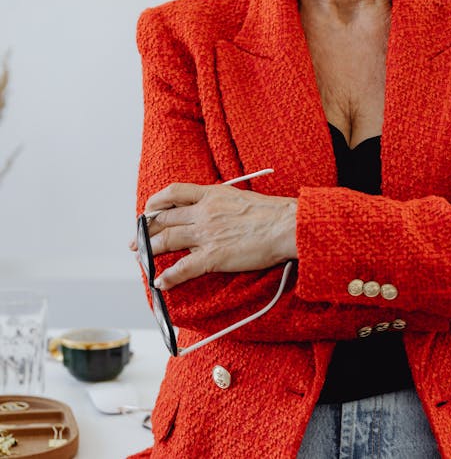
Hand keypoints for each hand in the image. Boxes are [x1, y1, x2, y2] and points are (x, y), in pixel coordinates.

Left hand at [133, 183, 297, 289]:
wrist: (288, 226)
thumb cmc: (275, 213)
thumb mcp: (243, 197)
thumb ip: (225, 202)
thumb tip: (220, 209)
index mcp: (212, 195)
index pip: (174, 193)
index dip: (156, 203)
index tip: (149, 211)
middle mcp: (203, 212)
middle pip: (163, 219)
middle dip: (146, 230)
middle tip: (137, 240)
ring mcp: (206, 234)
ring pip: (166, 241)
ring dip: (149, 251)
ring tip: (142, 259)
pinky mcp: (213, 256)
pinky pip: (182, 268)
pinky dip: (168, 276)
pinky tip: (161, 282)